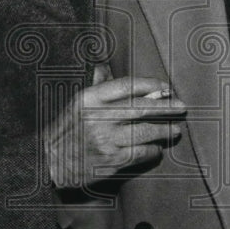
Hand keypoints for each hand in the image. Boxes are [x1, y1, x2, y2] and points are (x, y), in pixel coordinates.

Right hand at [44, 76, 185, 187]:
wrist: (48, 162)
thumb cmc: (65, 130)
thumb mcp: (75, 101)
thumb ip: (95, 84)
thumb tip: (107, 66)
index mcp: (89, 98)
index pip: (127, 86)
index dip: (151, 86)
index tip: (166, 88)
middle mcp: (98, 117)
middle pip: (141, 108)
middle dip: (166, 107)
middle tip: (181, 107)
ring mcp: (105, 140)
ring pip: (145, 132)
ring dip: (164, 131)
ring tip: (175, 130)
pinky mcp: (110, 161)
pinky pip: (140, 154)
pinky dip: (152, 151)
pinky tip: (157, 149)